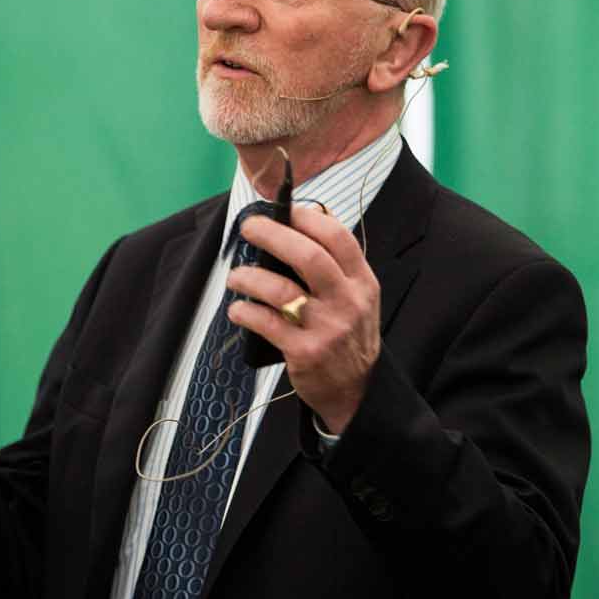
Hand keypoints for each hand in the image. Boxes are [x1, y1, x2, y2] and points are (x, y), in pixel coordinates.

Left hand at [226, 203, 381, 433]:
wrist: (357, 389)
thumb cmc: (347, 334)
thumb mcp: (357, 297)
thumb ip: (336, 266)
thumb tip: (300, 223)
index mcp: (362, 282)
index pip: (339, 238)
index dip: (308, 218)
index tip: (283, 209)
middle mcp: (348, 301)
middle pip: (308, 257)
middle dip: (272, 235)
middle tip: (248, 228)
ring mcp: (328, 327)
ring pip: (281, 289)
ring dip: (249, 277)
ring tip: (235, 276)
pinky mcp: (305, 351)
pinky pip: (266, 323)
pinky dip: (244, 311)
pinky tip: (237, 309)